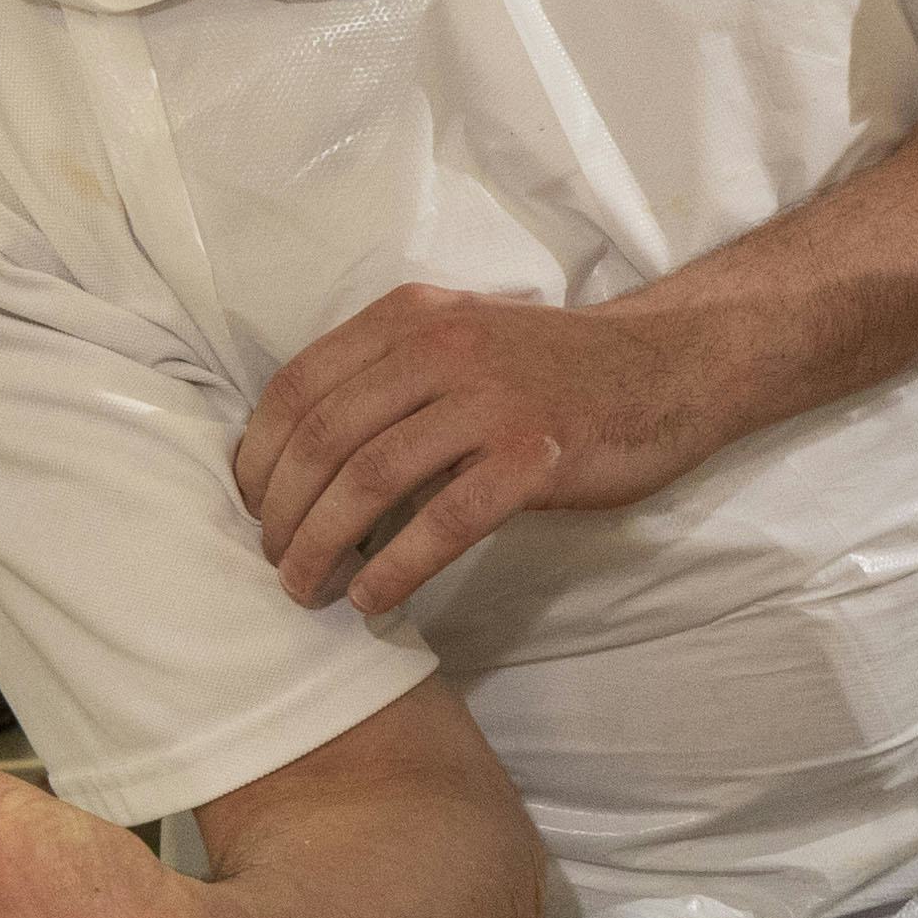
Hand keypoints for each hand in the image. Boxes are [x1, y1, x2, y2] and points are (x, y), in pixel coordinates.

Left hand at [227, 282, 733, 615]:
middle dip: (280, 514)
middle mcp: (441, 347)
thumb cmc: (554, 369)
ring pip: (369, 480)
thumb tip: (302, 460)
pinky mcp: (535, 456)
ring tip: (307, 592)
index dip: (258, 456)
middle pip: (323, 439)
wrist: (669, 366)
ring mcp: (490, 401)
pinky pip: (443, 522)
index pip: (298, 386)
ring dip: (322, 548)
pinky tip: (374, 601)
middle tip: (272, 564)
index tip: (249, 507)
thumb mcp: (459, 339)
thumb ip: (389, 375)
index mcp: (409, 317)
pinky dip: (395, 569)